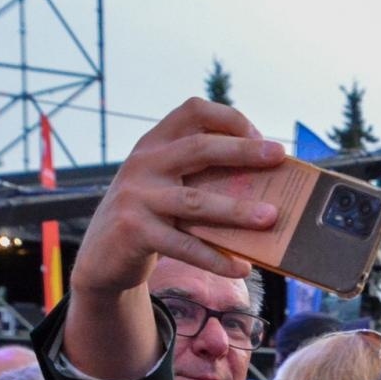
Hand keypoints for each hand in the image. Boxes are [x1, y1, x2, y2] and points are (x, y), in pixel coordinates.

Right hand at [70, 97, 282, 299]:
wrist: (102, 256)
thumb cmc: (150, 218)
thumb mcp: (166, 186)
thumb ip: (198, 177)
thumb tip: (265, 188)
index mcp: (154, 145)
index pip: (193, 112)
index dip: (229, 118)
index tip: (260, 136)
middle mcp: (143, 164)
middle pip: (199, 148)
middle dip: (242, 151)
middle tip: (278, 156)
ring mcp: (137, 197)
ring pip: (196, 201)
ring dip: (238, 209)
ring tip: (270, 218)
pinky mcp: (135, 231)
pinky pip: (185, 246)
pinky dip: (216, 259)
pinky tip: (241, 267)